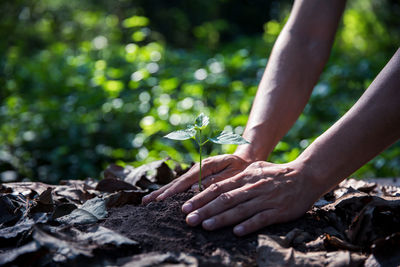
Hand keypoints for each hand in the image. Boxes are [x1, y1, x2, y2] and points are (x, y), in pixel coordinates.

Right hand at [142, 154, 252, 203]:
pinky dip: (170, 193)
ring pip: (176, 184)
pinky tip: (160, 199)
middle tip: (144, 203)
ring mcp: (195, 173)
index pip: (185, 181)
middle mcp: (197, 170)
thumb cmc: (241, 168)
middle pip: (176, 183)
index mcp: (204, 167)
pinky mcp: (196, 178)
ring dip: (161, 193)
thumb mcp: (232, 173)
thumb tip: (195, 189)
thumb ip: (215, 180)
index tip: (159, 200)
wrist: (246, 159)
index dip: (172, 192)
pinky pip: (181, 186)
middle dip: (160, 193)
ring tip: (146, 202)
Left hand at [180, 160, 322, 235]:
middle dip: (205, 210)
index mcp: (245, 177)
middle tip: (189, 219)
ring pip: (239, 209)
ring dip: (221, 218)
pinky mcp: (278, 211)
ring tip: (205, 226)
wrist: (306, 176)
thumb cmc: (277, 174)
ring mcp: (265, 199)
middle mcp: (252, 187)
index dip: (201, 197)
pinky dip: (248, 225)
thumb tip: (217, 183)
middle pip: (225, 199)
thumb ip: (239, 176)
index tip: (186, 206)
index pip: (218, 187)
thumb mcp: (257, 168)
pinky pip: (261, 218)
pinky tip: (236, 232)